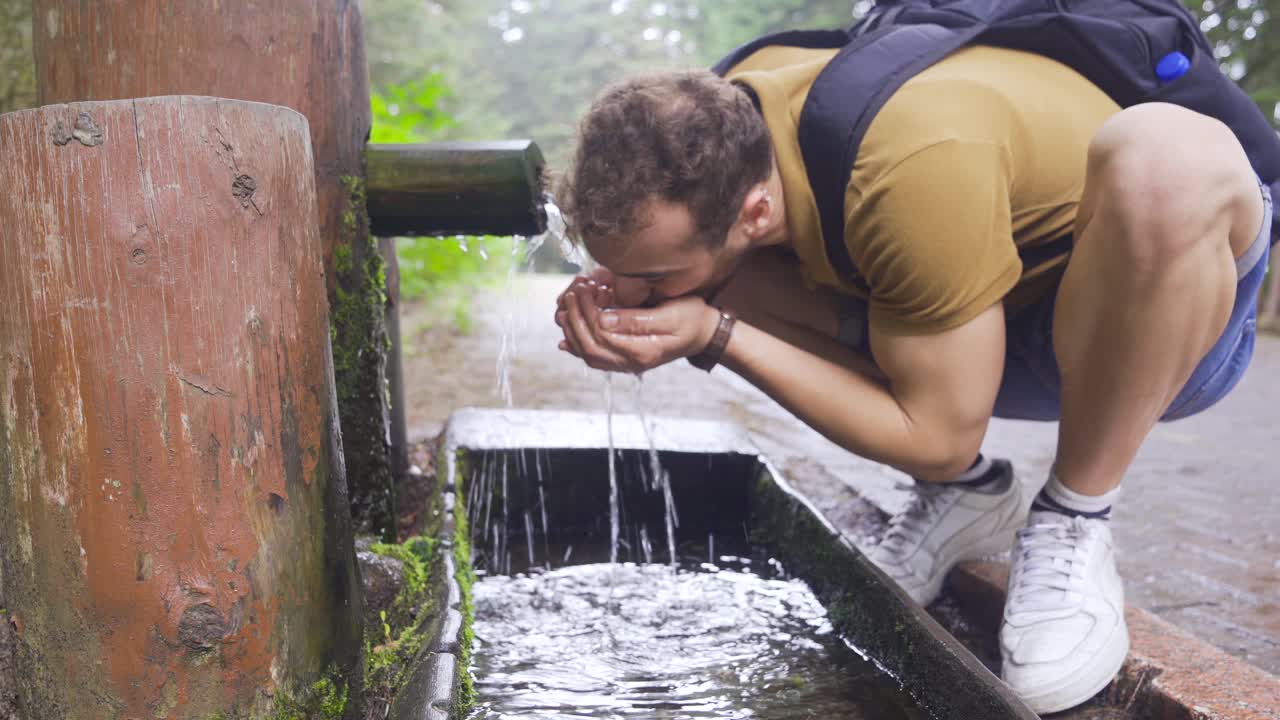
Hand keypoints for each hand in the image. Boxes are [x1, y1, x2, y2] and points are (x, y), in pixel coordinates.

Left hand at [557, 291, 719, 373]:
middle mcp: (631, 362)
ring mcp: (627, 363)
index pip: (601, 335)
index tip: (583, 288)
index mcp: (641, 352)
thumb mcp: (670, 314)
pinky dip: (577, 347)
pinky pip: (595, 357)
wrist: (704, 334)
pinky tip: (565, 338)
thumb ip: (636, 320)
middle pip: (589, 347)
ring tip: (566, 307)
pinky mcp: (624, 358)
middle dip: (575, 319)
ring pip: (588, 354)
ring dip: (573, 331)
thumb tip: (603, 319)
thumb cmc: (692, 319)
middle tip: (572, 293)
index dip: (586, 311)